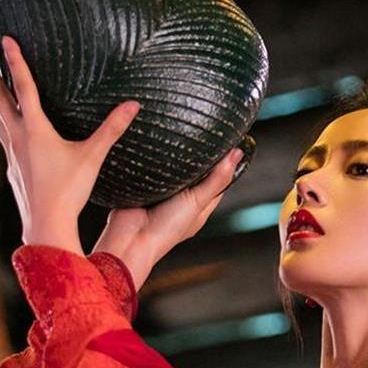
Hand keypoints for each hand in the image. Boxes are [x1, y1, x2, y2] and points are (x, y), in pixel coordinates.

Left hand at [0, 35, 140, 250]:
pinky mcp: (13, 170)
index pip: (23, 87)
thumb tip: (133, 105)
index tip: (5, 39)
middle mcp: (17, 137)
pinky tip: (6, 130)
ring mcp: (11, 154)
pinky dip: (1, 125)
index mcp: (34, 129)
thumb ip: (112, 129)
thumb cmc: (69, 190)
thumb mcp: (93, 157)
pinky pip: (3, 139)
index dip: (15, 61)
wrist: (45, 223)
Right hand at [91, 145, 243, 290]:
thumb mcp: (197, 201)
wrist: (129, 237)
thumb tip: (237, 155)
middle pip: (195, 173)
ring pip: (174, 169)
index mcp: (199, 208)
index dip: (224, 164)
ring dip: (176, 156)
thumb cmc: (165, 229)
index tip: (229, 141)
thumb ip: (216, 179)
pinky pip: (154, 167)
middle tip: (203, 130)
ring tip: (180, 130)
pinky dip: (156, 158)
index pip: (218, 182)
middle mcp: (181, 201)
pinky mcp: (144, 186)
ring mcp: (162, 193)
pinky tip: (158, 144)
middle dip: (199, 156)